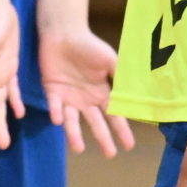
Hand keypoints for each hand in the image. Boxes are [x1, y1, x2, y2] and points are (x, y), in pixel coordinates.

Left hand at [38, 25, 134, 156]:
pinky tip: (58, 120)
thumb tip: (134, 96)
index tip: (129, 146)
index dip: (121, 130)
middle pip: (95, 122)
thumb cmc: (89, 45)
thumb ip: (120, 77)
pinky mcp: (51, 91)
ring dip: (74, 134)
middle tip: (110, 154)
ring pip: (72, 120)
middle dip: (103, 138)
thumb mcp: (110, 60)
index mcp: (101, 93)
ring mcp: (68, 97)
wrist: (64, 32)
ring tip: (79, 148)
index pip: (114, 115)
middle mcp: (85, 100)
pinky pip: (53, 104)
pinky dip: (55, 112)